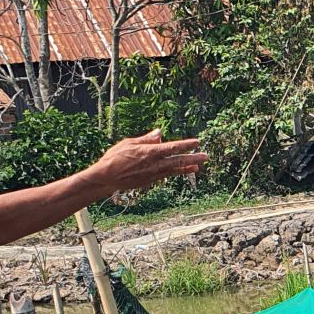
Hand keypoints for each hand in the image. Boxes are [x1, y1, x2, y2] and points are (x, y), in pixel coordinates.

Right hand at [90, 130, 207, 196]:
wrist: (107, 178)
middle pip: (178, 160)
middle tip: (206, 156)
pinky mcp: (151, 181)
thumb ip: (146, 139)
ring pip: (175, 169)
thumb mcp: (129, 143)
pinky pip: (168, 175)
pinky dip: (177, 172)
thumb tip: (159, 133)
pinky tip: (184, 171)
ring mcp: (154, 174)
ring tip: (199, 165)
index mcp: (150, 152)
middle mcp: (155, 164)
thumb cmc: (114, 158)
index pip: (172, 147)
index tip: (197, 142)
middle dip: (193, 158)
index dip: (186, 145)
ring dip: (188, 167)